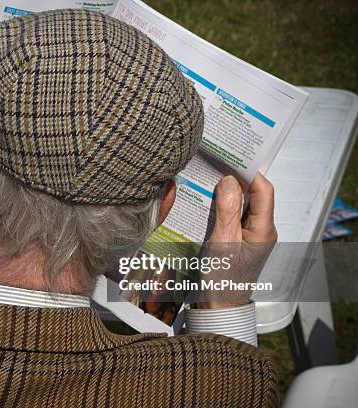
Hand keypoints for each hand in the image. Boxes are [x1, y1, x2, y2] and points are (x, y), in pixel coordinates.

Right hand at [196, 173, 276, 307]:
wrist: (216, 306)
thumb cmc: (222, 279)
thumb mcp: (222, 242)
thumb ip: (227, 210)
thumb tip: (229, 180)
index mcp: (264, 229)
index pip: (264, 191)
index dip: (249, 172)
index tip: (231, 159)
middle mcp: (260, 229)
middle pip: (253, 194)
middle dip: (234, 179)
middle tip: (215, 164)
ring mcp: (248, 233)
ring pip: (240, 203)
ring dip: (224, 192)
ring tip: (206, 179)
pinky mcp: (236, 237)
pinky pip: (231, 214)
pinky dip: (219, 205)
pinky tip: (205, 200)